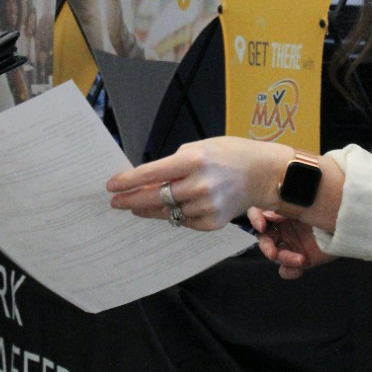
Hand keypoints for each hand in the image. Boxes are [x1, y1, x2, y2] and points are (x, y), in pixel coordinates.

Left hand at [106, 136, 292, 230]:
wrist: (261, 173)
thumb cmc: (227, 155)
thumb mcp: (197, 148)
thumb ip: (171, 165)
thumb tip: (144, 182)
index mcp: (193, 160)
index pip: (151, 173)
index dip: (127, 181)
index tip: (111, 186)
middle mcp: (199, 184)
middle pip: (155, 197)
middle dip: (131, 200)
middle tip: (116, 202)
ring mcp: (207, 206)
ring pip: (167, 212)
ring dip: (150, 209)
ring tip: (138, 205)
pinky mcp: (213, 222)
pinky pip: (184, 222)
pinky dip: (174, 215)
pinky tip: (168, 209)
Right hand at [248, 207, 334, 278]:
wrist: (351, 222)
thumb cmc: (328, 205)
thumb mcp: (306, 203)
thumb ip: (286, 207)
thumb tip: (269, 216)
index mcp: (281, 210)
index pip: (258, 213)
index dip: (255, 218)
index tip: (262, 225)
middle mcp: (283, 227)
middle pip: (264, 238)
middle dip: (266, 246)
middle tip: (273, 252)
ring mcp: (291, 244)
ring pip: (275, 255)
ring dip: (284, 258)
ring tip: (300, 260)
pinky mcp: (301, 259)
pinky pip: (287, 269)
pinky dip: (289, 271)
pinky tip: (298, 270)